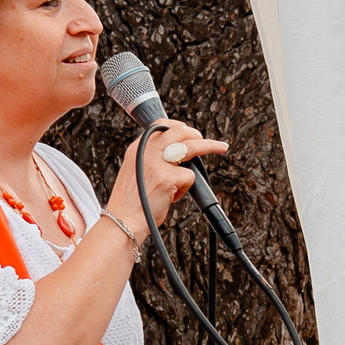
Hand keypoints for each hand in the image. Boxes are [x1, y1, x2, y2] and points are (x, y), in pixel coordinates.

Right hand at [110, 122, 228, 232]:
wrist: (123, 220)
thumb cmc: (132, 201)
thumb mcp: (134, 171)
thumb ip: (151, 159)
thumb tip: (176, 152)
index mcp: (136, 148)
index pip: (160, 125)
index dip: (178, 126)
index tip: (189, 132)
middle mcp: (146, 151)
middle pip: (179, 131)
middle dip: (197, 134)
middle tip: (210, 142)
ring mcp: (157, 163)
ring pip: (191, 147)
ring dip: (209, 146)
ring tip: (221, 148)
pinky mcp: (167, 178)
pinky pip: (189, 177)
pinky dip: (184, 189)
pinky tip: (171, 197)